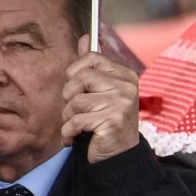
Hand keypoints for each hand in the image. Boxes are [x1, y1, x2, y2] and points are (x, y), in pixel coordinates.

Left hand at [64, 35, 140, 161]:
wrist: (118, 158)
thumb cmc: (105, 123)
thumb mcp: (100, 92)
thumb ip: (93, 66)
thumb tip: (86, 38)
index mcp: (125, 76)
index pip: (91, 58)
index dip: (76, 74)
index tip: (80, 91)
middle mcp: (127, 87)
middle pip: (80, 78)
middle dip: (70, 97)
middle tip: (78, 112)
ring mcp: (122, 103)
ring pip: (75, 101)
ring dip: (69, 117)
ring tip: (79, 127)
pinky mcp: (113, 121)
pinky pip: (76, 120)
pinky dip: (68, 132)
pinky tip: (74, 138)